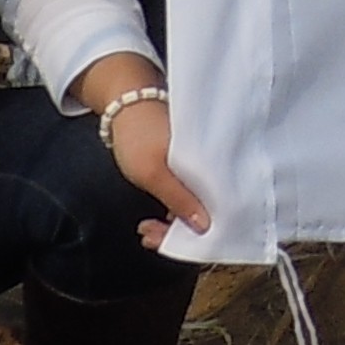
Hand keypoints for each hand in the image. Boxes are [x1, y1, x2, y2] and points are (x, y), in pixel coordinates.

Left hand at [77, 55, 212, 242]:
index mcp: (211, 165)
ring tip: (147, 228)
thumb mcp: (153, 173)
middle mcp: (211, 167)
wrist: (126, 105)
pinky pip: (188, 195)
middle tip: (149, 235)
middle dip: (179, 229)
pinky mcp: (190, 168)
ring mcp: (200, 167)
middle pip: (207, 208)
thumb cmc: (138, 135)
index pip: (218, 206)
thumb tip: (206, 227)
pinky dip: (173, 208)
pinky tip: (156, 216)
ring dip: (173, 221)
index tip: (170, 240)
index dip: (199, 229)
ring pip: (195, 204)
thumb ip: (179, 200)